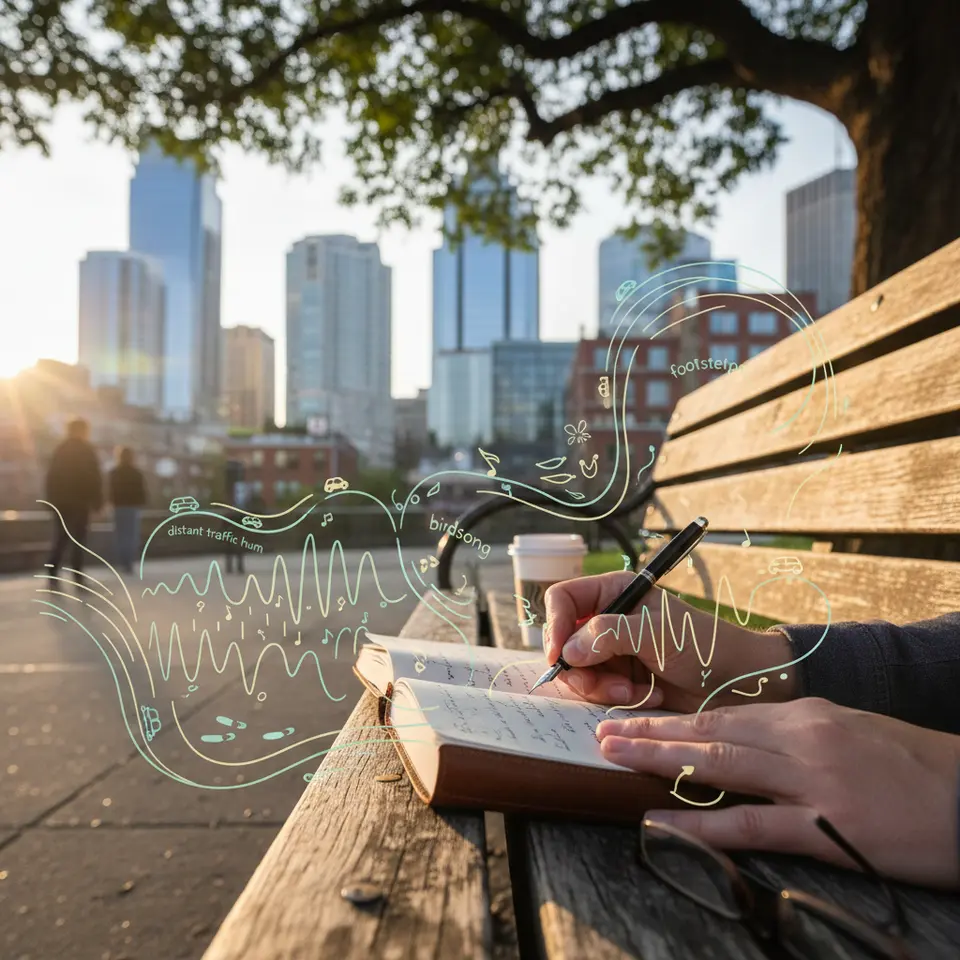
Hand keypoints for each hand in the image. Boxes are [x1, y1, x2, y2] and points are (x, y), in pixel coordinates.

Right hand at [544, 572, 797, 710]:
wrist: (739, 684)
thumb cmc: (705, 646)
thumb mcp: (657, 633)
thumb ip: (609, 635)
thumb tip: (567, 651)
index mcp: (615, 592)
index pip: (564, 599)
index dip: (555, 625)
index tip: (560, 656)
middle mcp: (607, 620)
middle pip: (564, 642)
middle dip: (583, 669)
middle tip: (610, 686)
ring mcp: (612, 652)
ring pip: (577, 672)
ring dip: (602, 688)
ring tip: (636, 693)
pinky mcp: (620, 680)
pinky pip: (596, 692)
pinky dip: (617, 699)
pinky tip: (647, 696)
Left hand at [597, 698, 959, 888]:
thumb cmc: (915, 766)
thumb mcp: (852, 731)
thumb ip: (799, 735)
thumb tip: (750, 743)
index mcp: (806, 714)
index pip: (723, 713)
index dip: (674, 718)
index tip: (636, 718)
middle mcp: (801, 736)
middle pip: (710, 730)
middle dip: (651, 731)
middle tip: (603, 732)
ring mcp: (813, 779)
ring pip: (719, 763)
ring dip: (659, 759)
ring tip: (614, 757)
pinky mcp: (828, 825)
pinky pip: (752, 823)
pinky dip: (701, 822)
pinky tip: (662, 822)